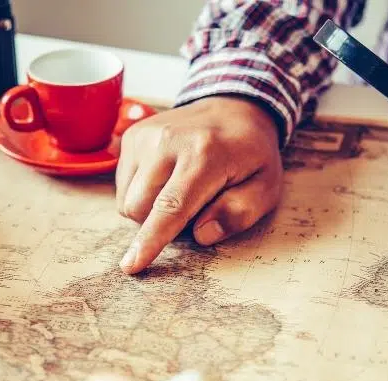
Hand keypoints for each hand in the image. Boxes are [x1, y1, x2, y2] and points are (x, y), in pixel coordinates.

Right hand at [115, 95, 283, 273]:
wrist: (232, 109)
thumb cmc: (250, 155)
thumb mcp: (264, 187)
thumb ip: (239, 214)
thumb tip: (202, 235)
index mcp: (205, 155)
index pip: (171, 206)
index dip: (151, 240)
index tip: (132, 265)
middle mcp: (168, 142)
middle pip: (141, 209)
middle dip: (161, 224)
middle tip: (194, 207)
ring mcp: (146, 137)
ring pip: (127, 201)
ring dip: (150, 210)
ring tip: (180, 191)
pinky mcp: (132, 137)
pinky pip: (123, 187)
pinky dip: (142, 193)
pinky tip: (166, 180)